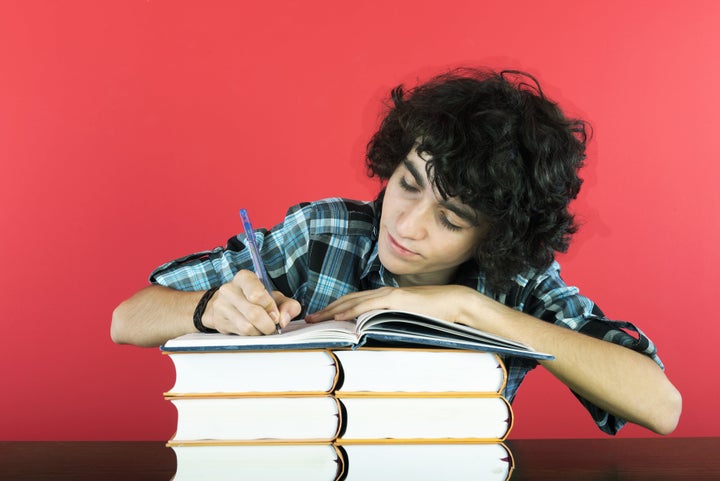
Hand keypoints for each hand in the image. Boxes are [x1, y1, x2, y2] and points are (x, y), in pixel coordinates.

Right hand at [204, 270, 300, 334]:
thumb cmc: (255, 297)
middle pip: (254, 314)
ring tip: (262, 327)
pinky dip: (251, 335)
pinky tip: (253, 329)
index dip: (270, 308)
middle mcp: (229, 290)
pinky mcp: (218, 321)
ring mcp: (221, 306)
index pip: (256, 294)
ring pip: (247, 327)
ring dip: (260, 332)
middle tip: (272, 326)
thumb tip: (283, 320)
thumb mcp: (274, 296)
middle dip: (268, 324)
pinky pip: (240, 334)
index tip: (275, 314)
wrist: (228, 302)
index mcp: (244, 278)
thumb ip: (287, 305)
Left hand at [305, 284, 477, 324]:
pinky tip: (340, 317)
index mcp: (385, 297)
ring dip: (334, 310)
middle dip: (327, 309)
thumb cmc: (434, 313)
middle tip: (309, 319)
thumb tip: (376, 333)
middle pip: (348, 300)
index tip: (320, 317)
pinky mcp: (396, 301)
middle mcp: (383, 294)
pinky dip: (352, 311)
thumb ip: (391, 321)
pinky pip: (369, 306)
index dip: (336, 308)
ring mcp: (388, 296)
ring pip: (354, 302)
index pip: (354, 302)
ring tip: (317, 319)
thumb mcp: (407, 317)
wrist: (454, 303)